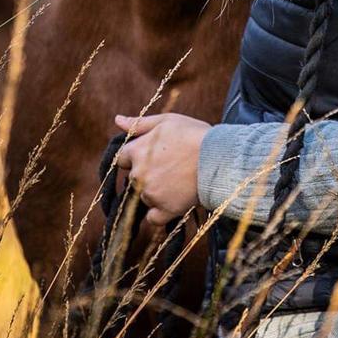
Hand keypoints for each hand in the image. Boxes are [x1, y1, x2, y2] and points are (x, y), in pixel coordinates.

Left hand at [113, 111, 209, 227]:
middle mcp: (139, 174)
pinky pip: (153, 218)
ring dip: (156, 191)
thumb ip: (139, 124)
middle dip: (147, 174)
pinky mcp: (165, 210)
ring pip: (144, 196)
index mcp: (136, 151)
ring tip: (179, 180)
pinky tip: (174, 201)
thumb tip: (117, 120)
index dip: (137, 156)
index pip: (123, 159)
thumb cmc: (194, 135)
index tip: (154, 155)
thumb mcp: (167, 121)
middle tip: (170, 167)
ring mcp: (150, 194)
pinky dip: (161, 212)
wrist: (219, 158)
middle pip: (134, 178)